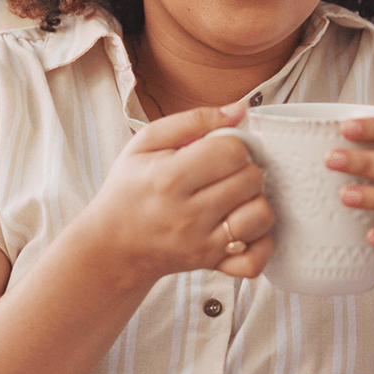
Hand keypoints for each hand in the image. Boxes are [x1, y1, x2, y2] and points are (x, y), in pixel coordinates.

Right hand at [88, 103, 274, 278]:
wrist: (112, 245)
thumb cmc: (130, 188)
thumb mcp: (147, 142)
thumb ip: (194, 120)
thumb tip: (240, 110)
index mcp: (170, 178)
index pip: (232, 151)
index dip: (233, 145)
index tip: (219, 150)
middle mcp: (188, 214)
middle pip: (251, 180)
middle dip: (245, 169)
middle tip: (226, 173)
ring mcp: (202, 243)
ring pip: (261, 216)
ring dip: (255, 202)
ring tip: (235, 198)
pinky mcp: (211, 264)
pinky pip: (255, 260)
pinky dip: (260, 243)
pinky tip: (244, 228)